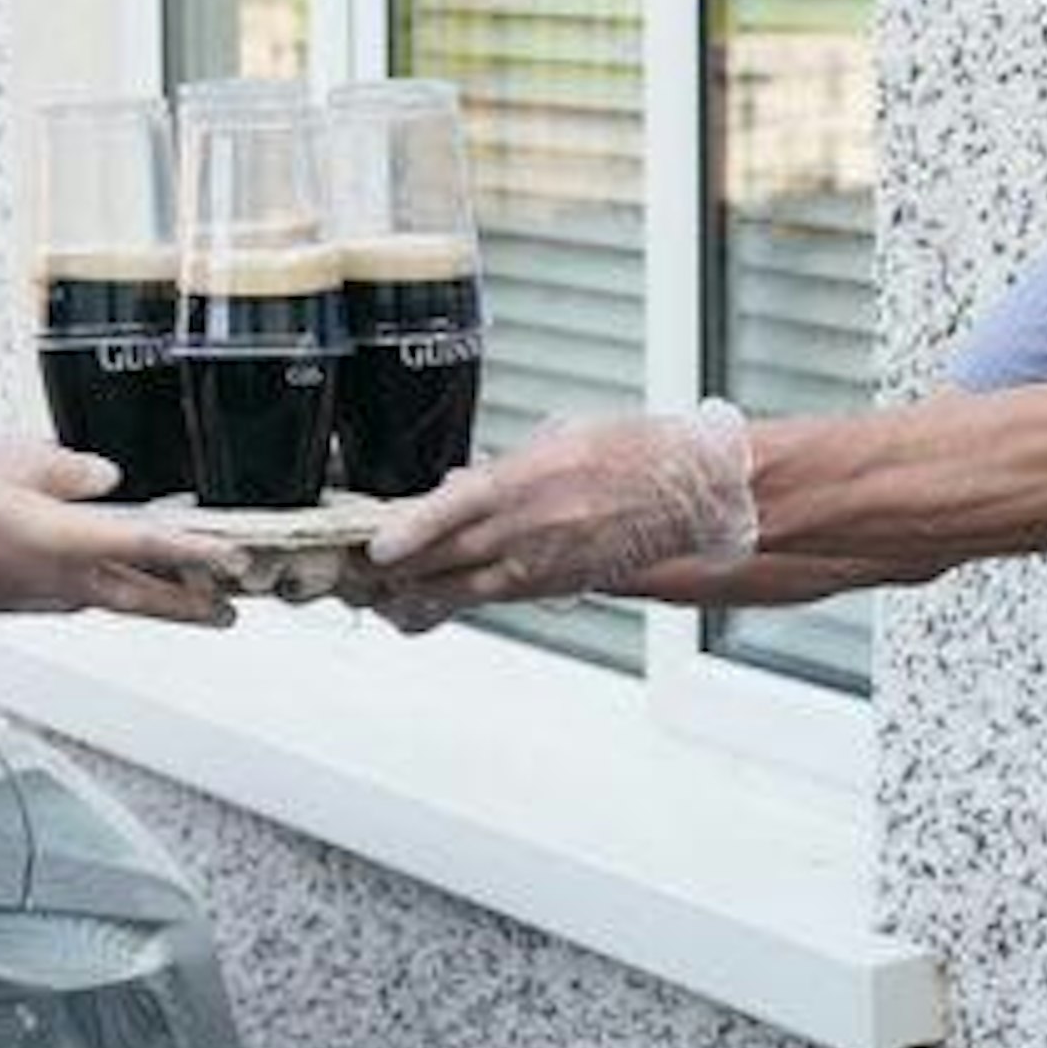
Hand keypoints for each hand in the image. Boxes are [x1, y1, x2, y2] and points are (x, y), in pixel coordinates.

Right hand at [0, 436, 241, 624]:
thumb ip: (63, 467)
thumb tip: (104, 478)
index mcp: (56, 541)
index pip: (149, 547)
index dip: (202, 553)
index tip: (240, 561)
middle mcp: (50, 583)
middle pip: (139, 598)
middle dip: (191, 604)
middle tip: (233, 610)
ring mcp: (25, 598)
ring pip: (105, 600)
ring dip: (150, 599)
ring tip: (188, 597)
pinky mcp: (2, 601)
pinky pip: (67, 597)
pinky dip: (100, 590)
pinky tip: (104, 579)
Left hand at [359, 401, 755, 629]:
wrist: (692, 492)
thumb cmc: (632, 455)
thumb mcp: (558, 439)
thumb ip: (501, 471)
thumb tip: (455, 489)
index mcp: (524, 481)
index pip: (449, 511)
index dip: (405, 533)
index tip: (373, 545)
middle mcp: (528, 529)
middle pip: (444, 558)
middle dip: (393, 570)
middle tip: (354, 575)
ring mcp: (540, 564)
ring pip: (460, 590)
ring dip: (414, 596)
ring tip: (376, 598)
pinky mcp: (553, 587)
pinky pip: (490, 599)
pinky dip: (452, 603)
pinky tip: (422, 608)